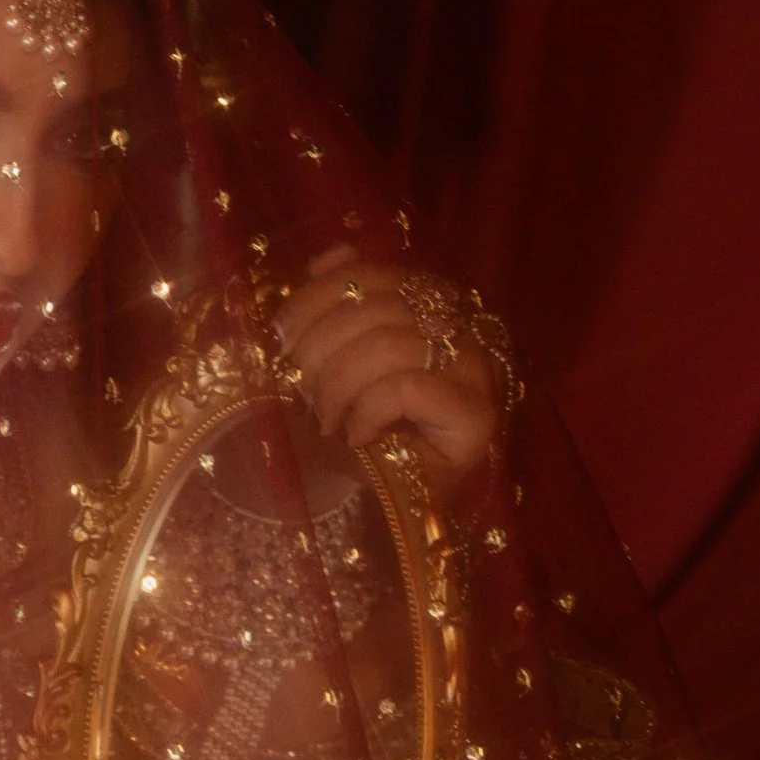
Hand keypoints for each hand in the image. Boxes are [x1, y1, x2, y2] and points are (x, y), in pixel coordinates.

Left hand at [273, 245, 503, 489]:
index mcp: (427, 305)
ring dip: (339, 383)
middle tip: (301, 388)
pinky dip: (368, 409)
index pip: (370, 274)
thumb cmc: (363, 430)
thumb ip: (337, 307)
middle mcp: (459, 328)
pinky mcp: (475, 414)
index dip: (318, 296)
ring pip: (391, 344)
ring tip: (325, 417)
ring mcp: (473, 370)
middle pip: (379, 307)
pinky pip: (407, 387)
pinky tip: (357, 434)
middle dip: (322, 347)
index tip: (284, 335)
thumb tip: (330, 257)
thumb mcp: (335, 364)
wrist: (393, 501)